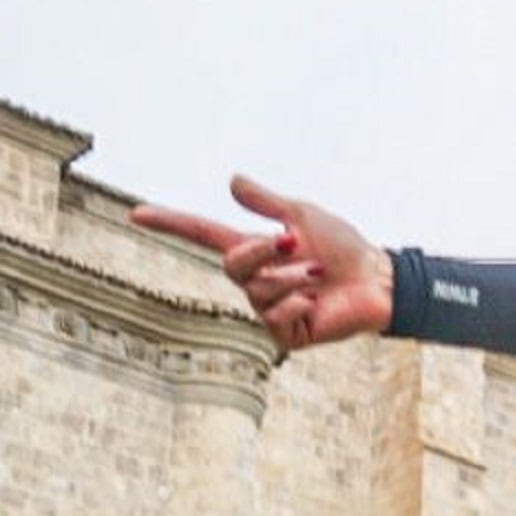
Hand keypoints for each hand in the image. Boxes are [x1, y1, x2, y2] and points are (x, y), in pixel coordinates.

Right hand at [131, 175, 392, 353]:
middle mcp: (255, 279)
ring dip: (292, 278)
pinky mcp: (285, 334)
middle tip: (296, 245)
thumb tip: (231, 180)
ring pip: (258, 291)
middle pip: (231, 265)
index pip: (203, 235)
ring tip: (319, 276)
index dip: (171, 224)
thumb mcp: (304, 216)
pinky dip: (297, 304)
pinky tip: (315, 303)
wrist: (378, 282)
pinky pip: (274, 317)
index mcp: (255, 249)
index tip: (138, 213)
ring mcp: (268, 309)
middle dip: (262, 252)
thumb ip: (267, 203)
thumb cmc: (345, 248)